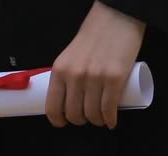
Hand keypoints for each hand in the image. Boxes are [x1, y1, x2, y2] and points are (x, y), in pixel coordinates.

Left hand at [45, 1, 145, 128]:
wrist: (115, 19)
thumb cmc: (92, 38)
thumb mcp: (69, 57)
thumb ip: (66, 76)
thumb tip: (66, 100)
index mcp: (59, 71)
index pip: (52, 107)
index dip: (58, 120)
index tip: (63, 122)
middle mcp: (74, 76)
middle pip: (74, 114)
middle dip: (80, 121)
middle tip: (86, 118)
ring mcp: (95, 78)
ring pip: (92, 114)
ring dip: (97, 121)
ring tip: (100, 119)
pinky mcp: (115, 78)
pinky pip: (109, 108)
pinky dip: (110, 119)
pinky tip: (111, 121)